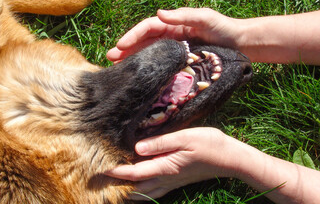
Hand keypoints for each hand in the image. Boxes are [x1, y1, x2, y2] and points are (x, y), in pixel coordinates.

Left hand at [105, 127, 242, 199]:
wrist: (229, 158)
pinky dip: (142, 190)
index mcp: (166, 167)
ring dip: (129, 189)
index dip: (116, 171)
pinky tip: (139, 185)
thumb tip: (137, 148)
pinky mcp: (177, 180)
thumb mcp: (184, 138)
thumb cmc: (208, 145)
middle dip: (118, 185)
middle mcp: (166, 178)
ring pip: (145, 191)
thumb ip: (160, 143)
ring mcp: (172, 181)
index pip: (134, 172)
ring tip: (115, 185)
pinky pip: (154, 190)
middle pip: (136, 187)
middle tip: (102, 181)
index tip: (99, 169)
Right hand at [107, 8, 244, 61]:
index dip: (133, 35)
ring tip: (118, 68)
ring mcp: (174, 50)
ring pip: (149, 53)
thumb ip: (183, 16)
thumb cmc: (223, 28)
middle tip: (110, 59)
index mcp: (174, 24)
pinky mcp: (180, 62)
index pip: (148, 27)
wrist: (239, 44)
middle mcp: (171, 36)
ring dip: (133, 59)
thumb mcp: (204, 18)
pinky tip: (139, 74)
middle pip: (144, 41)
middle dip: (126, 48)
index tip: (119, 46)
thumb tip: (158, 13)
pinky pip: (160, 64)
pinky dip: (148, 68)